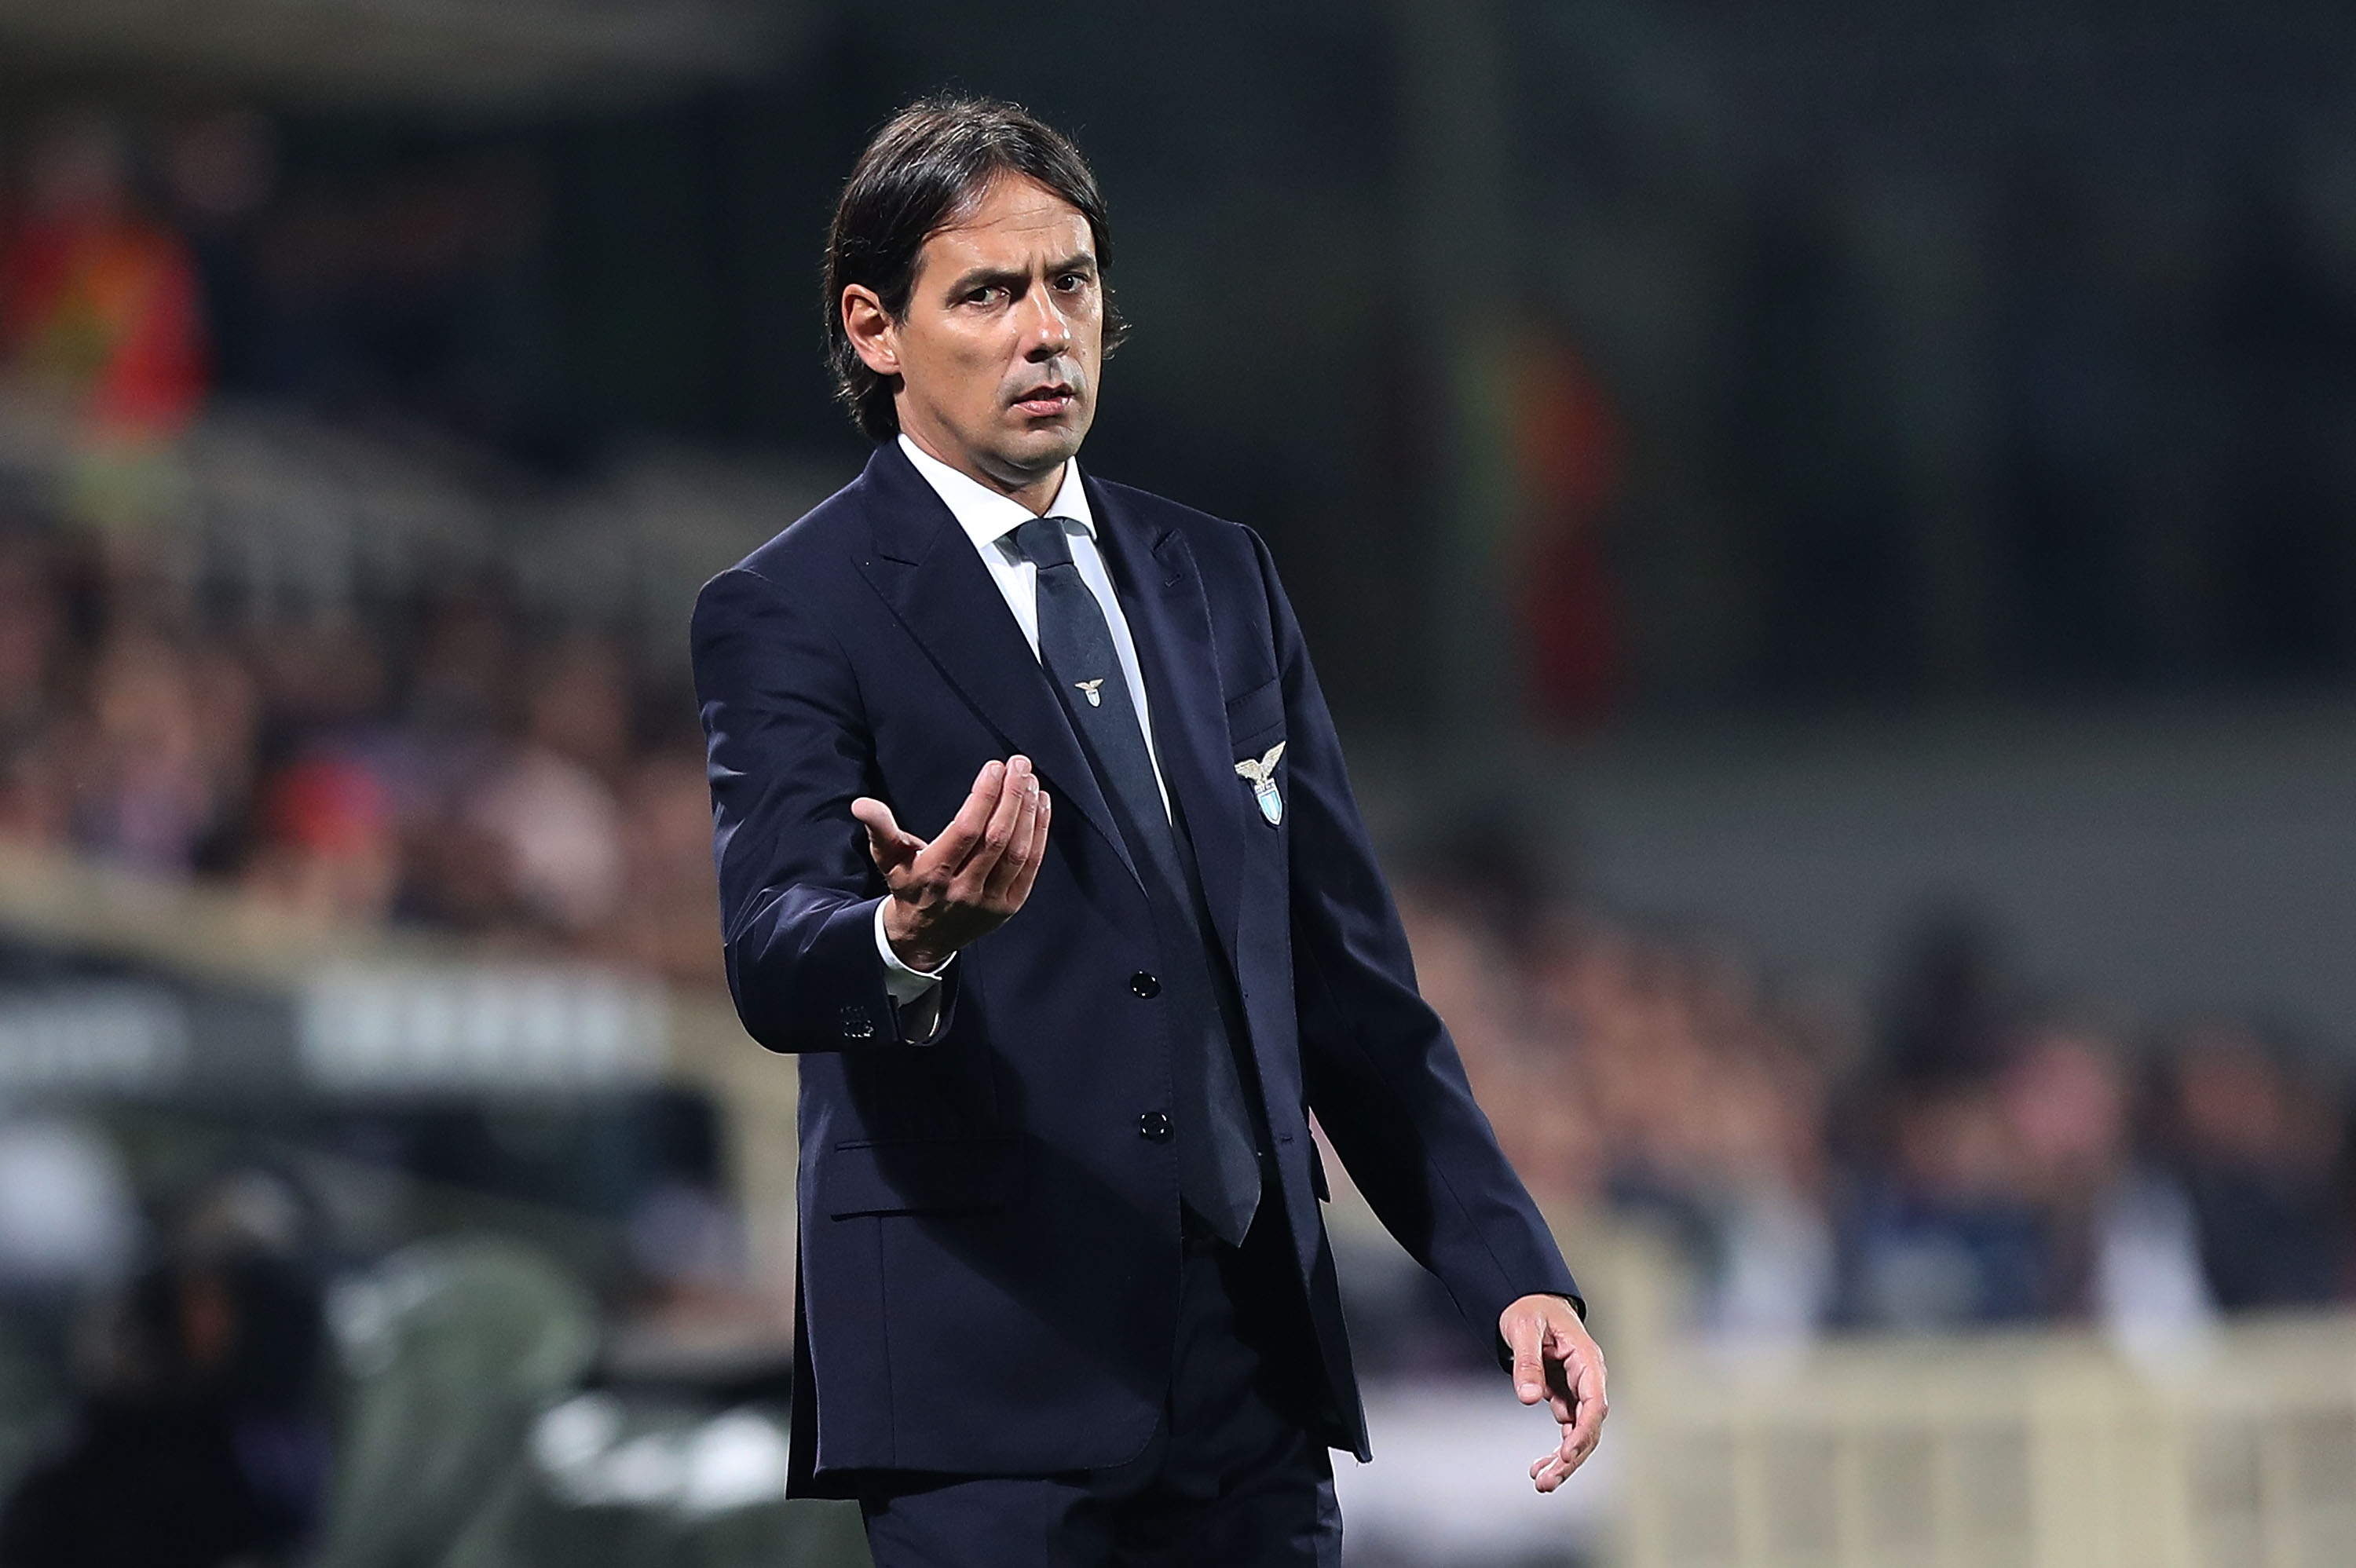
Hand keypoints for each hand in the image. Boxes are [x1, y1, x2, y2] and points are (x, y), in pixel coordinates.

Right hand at [852, 758, 1050, 972]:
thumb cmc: (908, 886)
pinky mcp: (1009, 906)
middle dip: (1011, 797)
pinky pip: (1030, 866)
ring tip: (1031, 781)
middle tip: (1019, 764)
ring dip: (1027, 813)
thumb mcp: (887, 858)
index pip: (966, 831)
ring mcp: (990, 900)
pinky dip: (1039, 834)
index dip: (984, 797)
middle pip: (995, 838)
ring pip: (1016, 852)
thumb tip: (861, 804)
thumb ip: (879, 828)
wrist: (924, 937)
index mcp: (934, 873)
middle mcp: (963, 889)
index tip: (995, 766)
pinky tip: (1040, 806)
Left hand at [1500, 1293, 1606, 1492]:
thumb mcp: (1523, 1327)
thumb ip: (1527, 1361)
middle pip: (1588, 1425)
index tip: (1566, 1453)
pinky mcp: (1565, 1396)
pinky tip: (1538, 1468)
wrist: (1527, 1300)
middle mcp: (1588, 1378)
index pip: (1594, 1402)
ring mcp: (1578, 1389)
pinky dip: (1556, 1450)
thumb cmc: (1530, 1308)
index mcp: (1586, 1359)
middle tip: (1547, 1480)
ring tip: (1541, 1482)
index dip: (1583, 1431)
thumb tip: (1529, 1397)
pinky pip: (1566, 1428)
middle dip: (1571, 1457)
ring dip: (1564, 1460)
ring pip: (1578, 1433)